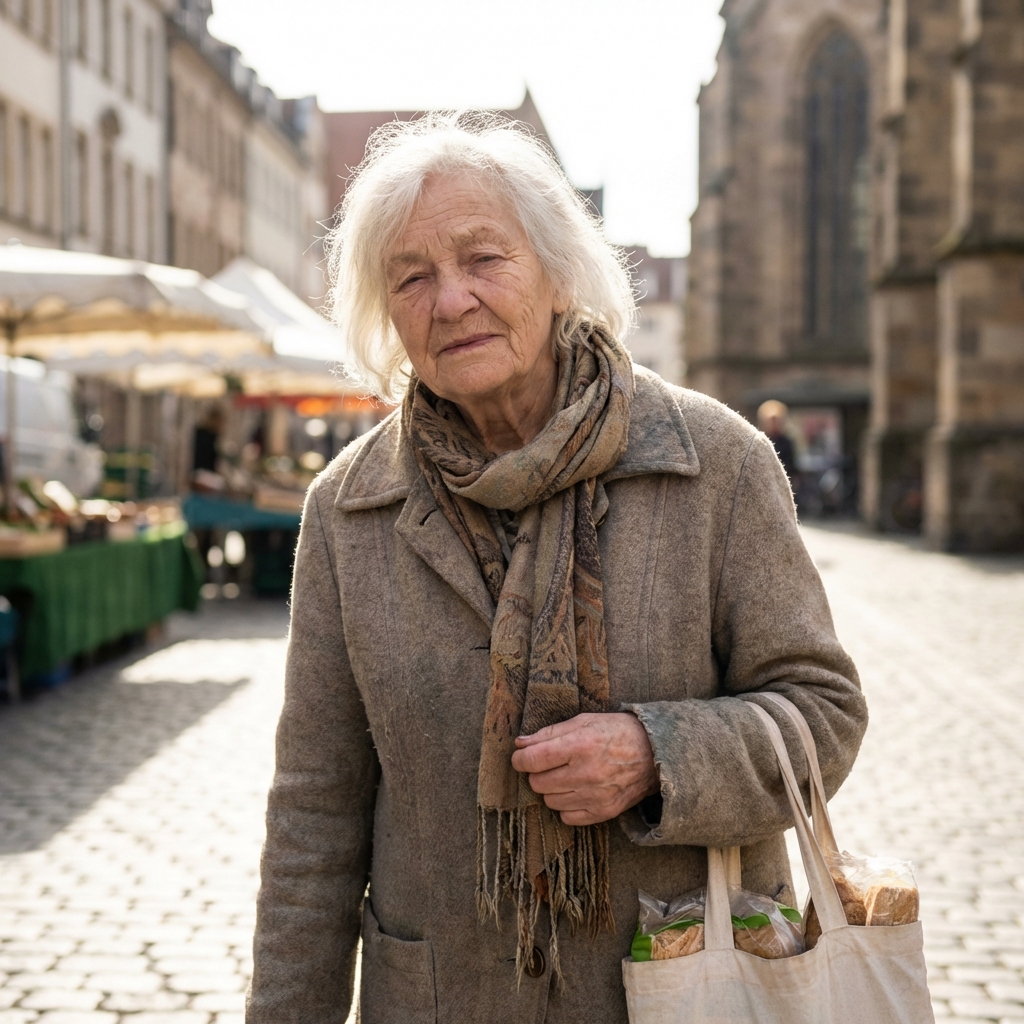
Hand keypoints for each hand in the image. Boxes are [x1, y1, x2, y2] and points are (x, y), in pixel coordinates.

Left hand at [510, 713, 659, 826]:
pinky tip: (576, 791)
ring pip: (549, 801)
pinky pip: (567, 817)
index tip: (521, 757)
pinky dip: (566, 805)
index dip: (519, 759)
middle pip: (537, 782)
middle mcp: (587, 773)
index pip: (533, 760)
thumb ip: (549, 733)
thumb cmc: (616, 732)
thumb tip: (520, 744)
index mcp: (580, 745)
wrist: (654, 753)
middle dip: (537, 773)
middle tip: (549, 764)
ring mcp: (595, 795)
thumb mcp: (583, 721)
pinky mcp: (603, 812)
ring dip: (551, 789)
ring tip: (565, 776)